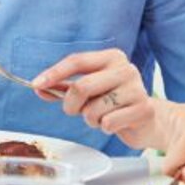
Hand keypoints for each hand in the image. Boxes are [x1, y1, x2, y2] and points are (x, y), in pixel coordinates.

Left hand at [32, 48, 166, 147]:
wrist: (148, 120)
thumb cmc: (113, 102)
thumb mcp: (87, 91)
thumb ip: (63, 88)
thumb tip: (38, 87)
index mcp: (110, 57)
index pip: (76, 61)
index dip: (54, 73)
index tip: (36, 84)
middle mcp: (125, 68)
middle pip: (81, 86)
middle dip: (70, 104)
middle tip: (73, 110)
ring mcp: (137, 88)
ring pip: (93, 109)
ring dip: (90, 119)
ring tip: (102, 116)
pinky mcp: (143, 109)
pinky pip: (108, 123)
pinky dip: (105, 127)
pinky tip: (116, 123)